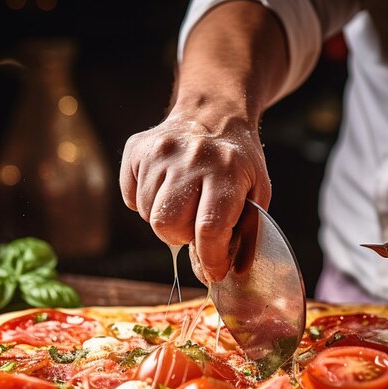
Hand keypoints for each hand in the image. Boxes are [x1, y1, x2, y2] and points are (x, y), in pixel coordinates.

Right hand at [120, 112, 270, 283]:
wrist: (213, 112)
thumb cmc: (237, 162)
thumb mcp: (257, 193)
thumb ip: (243, 236)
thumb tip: (214, 276)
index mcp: (226, 170)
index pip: (209, 229)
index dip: (210, 259)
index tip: (214, 271)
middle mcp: (190, 157)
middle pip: (167, 225)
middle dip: (182, 236)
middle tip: (195, 223)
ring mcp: (158, 151)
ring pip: (147, 215)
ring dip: (166, 219)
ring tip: (182, 201)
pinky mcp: (136, 149)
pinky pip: (131, 199)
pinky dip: (146, 203)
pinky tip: (165, 187)